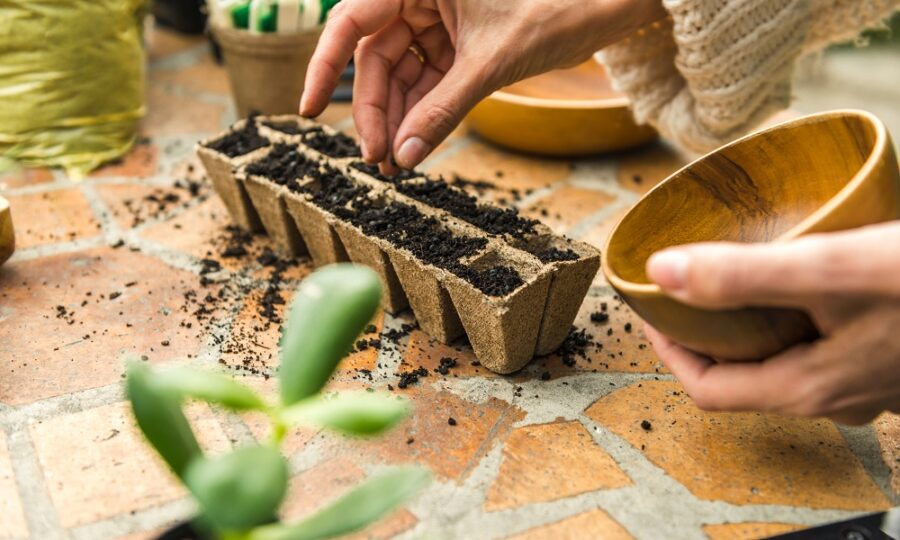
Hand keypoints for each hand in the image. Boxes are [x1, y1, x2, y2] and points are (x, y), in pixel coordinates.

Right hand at [300, 0, 665, 171]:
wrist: (607, 6)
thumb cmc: (557, 10)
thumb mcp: (491, 63)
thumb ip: (444, 109)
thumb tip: (404, 157)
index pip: (352, 20)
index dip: (326, 68)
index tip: (308, 111)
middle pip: (376, 55)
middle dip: (376, 109)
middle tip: (378, 157)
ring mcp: (436, 16)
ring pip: (399, 71)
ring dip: (398, 117)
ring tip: (395, 162)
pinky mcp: (455, 38)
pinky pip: (426, 78)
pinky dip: (423, 110)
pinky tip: (416, 143)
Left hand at [644, 221, 899, 424]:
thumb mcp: (827, 269)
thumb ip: (742, 276)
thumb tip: (660, 273)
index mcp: (805, 390)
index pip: (707, 389)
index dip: (669, 352)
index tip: (652, 312)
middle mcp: (835, 399)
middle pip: (742, 379)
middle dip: (706, 337)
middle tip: (686, 292)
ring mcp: (865, 384)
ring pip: (784, 364)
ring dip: (750, 330)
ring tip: (736, 282)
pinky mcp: (888, 360)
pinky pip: (823, 348)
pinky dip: (793, 321)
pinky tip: (801, 284)